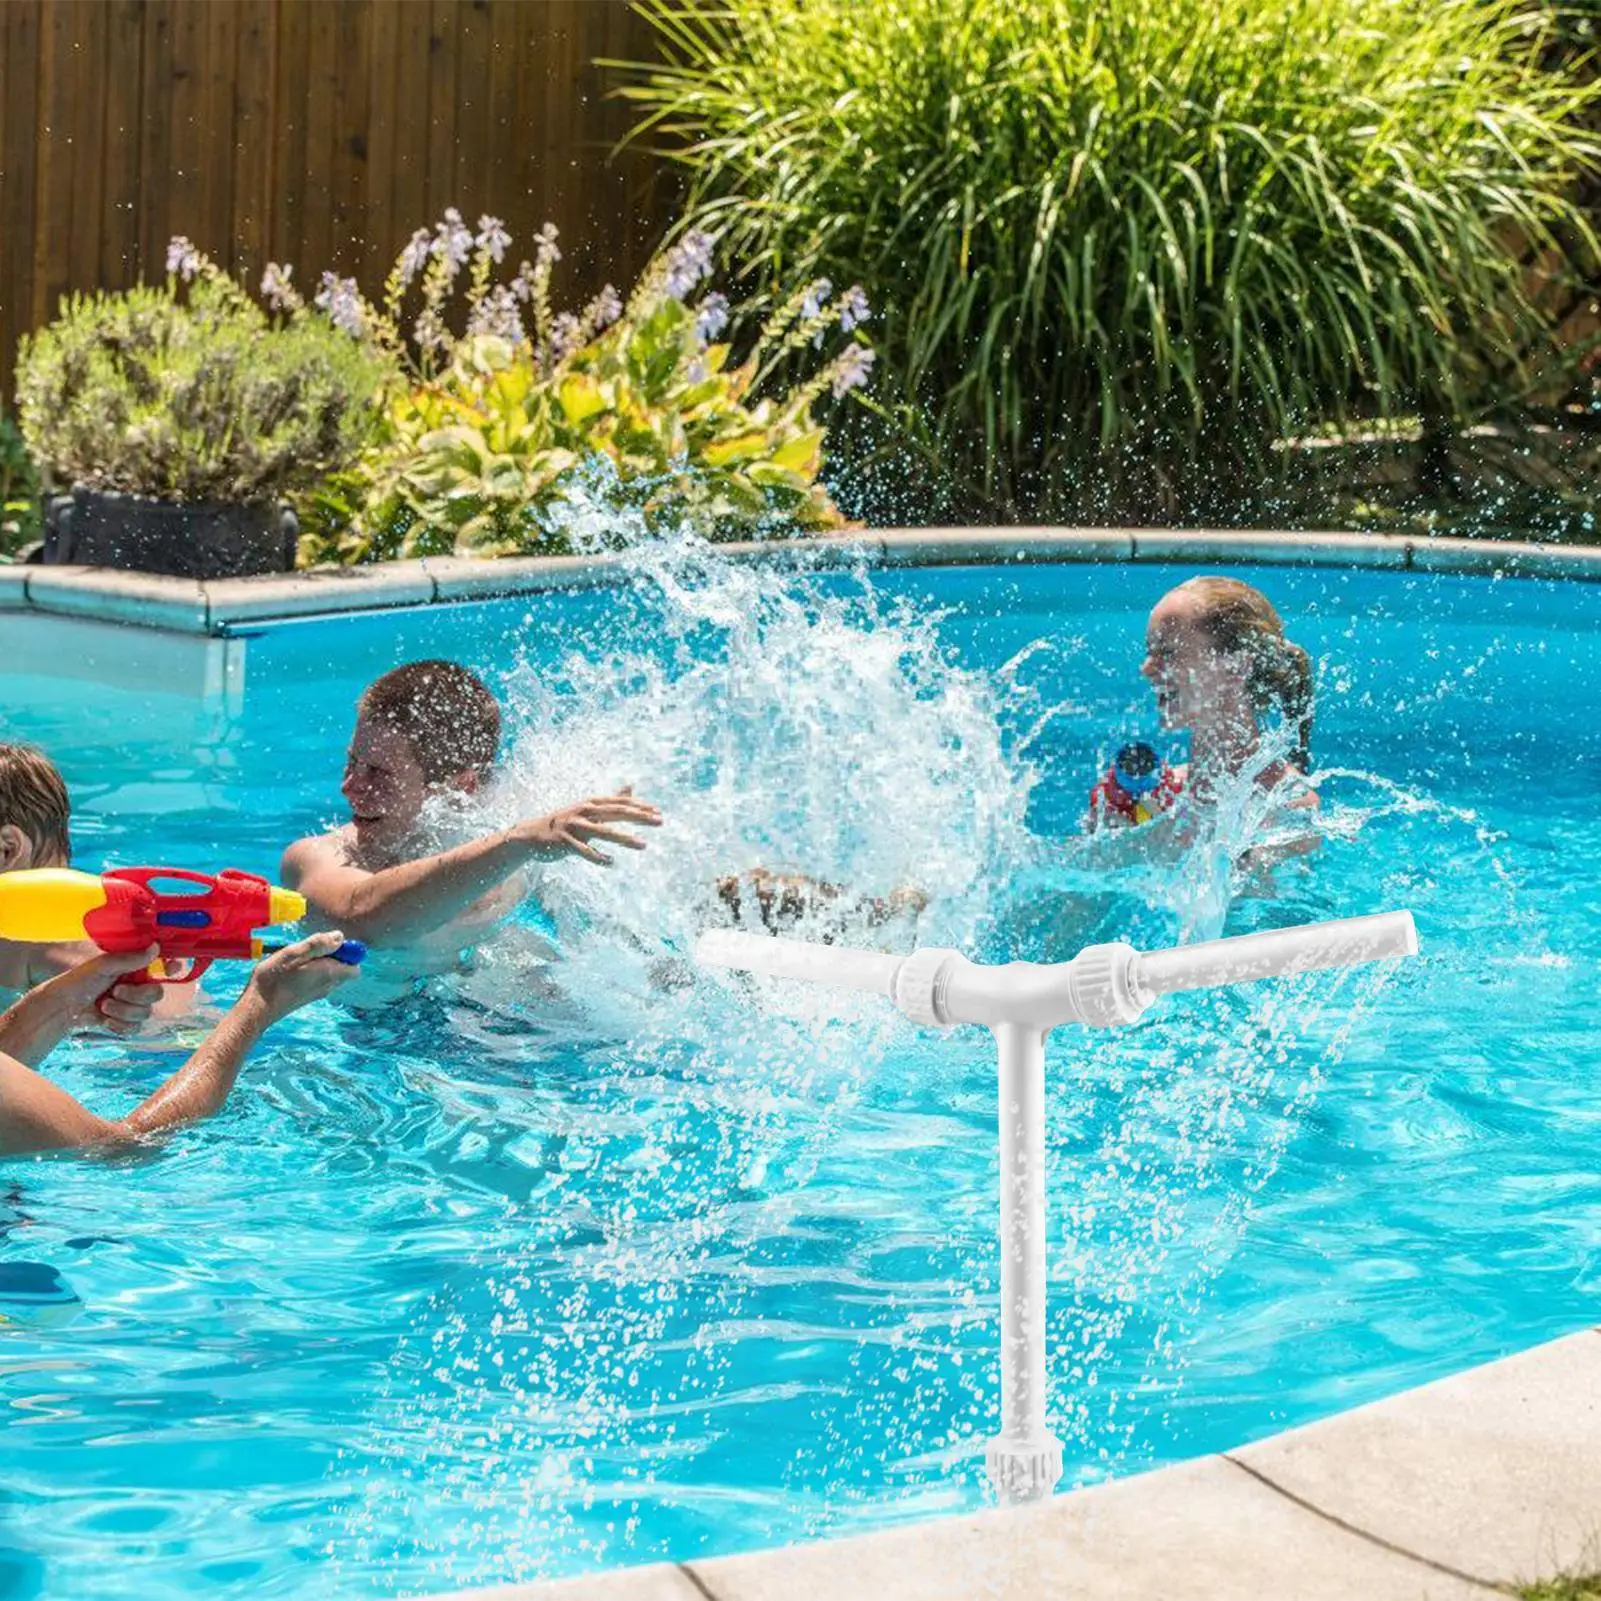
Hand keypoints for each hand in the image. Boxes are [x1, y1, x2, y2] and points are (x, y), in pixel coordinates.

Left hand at [35, 945, 165, 1035]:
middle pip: (157, 994)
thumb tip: (155, 947)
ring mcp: (132, 1005)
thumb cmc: (78, 980)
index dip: (171, 967)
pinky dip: (119, 1025)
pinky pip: (136, 1028)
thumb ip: (130, 959)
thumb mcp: (102, 965)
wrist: (61, 1008)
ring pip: (146, 1013)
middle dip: (136, 996)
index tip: (170, 969)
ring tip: (104, 1005)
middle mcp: (137, 986)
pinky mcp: (125, 1023)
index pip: (162, 966)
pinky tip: (105, 1019)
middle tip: (116, 991)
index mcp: (135, 968)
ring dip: (123, 1011)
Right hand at [245, 931, 358, 1017]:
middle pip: (342, 968)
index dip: (347, 952)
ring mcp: (317, 993)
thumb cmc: (275, 978)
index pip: (355, 965)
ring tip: (297, 959)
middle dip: (331, 955)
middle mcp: (328, 986)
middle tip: (308, 950)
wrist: (258, 1007)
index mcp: (330, 974)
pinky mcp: (306, 996)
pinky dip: (310, 972)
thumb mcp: (295, 953)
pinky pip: (317, 980)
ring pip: (328, 973)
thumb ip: (320, 945)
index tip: (328, 944)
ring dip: (318, 963)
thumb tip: (340, 937)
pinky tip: (291, 970)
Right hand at [512, 789, 662, 865]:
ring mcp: (574, 826)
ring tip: (644, 845)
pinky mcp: (565, 842)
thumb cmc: (567, 821)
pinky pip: (585, 851)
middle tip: (660, 821)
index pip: (620, 803)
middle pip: (617, 813)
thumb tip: (631, 786)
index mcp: (591, 803)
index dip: (640, 806)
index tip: (658, 812)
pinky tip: (611, 862)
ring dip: (626, 839)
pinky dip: (598, 857)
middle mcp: (584, 811)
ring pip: (604, 832)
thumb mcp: (590, 809)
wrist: (533, 834)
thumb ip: (612, 800)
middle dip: (640, 817)